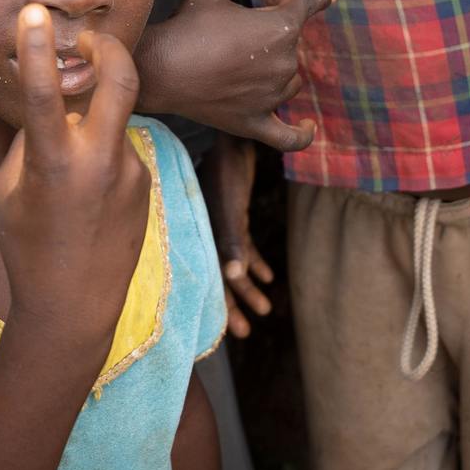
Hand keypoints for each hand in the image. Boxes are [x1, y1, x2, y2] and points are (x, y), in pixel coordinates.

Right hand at [0, 6, 152, 355]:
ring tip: (71, 169)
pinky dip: (101, 156)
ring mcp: (129, 170)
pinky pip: (118, 150)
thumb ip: (30, 139)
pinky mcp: (145, 181)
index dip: (37, 46)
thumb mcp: (7, 189)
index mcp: (53, 162)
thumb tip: (51, 106)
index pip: (42, 92)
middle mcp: (98, 160)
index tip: (35, 11)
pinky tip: (89, 197)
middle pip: (120, 78)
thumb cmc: (26, 247)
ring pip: (113, 117)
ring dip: (95, 118)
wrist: (75, 305)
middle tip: (92, 38)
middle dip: (109, 46)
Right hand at [135, 0, 329, 152]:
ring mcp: (271, 96)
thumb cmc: (187, 27)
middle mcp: (284, 62)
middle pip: (292, 48)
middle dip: (272, 40)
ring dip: (278, 74)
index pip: (307, 5)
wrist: (160, 70)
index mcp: (281, 27)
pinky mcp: (256, 122)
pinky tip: (311, 125)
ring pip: (290, 83)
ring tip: (251, 67)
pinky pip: (289, 135)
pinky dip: (303, 132)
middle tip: (239, 36)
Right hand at [200, 136, 274, 337]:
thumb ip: (231, 239)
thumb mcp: (229, 206)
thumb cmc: (227, 169)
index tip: (229, 333)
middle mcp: (208, 234)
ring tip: (265, 309)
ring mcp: (221, 225)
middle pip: (220, 278)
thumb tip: (234, 275)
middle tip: (244, 332)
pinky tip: (268, 276)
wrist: (230, 137)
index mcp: (201, 235)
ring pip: (234, 264)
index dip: (219, 306)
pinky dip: (255, 261)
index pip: (208, 280)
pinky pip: (244, 245)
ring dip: (248, 288)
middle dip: (233, 306)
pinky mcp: (234, 213)